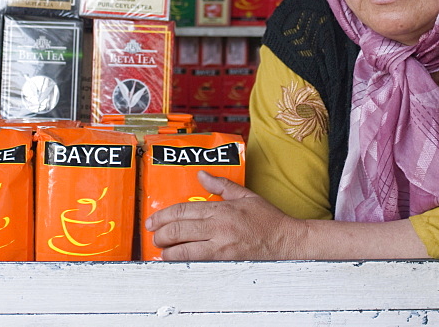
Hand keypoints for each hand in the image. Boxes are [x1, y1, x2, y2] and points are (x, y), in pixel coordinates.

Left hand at [145, 170, 307, 260]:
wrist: (287, 241)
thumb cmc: (268, 219)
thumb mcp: (245, 196)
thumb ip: (220, 186)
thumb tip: (202, 175)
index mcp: (221, 209)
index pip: (183, 210)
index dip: (163, 216)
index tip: (152, 221)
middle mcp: (218, 227)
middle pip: (179, 229)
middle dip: (160, 234)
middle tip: (153, 236)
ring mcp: (221, 247)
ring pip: (184, 249)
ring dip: (167, 252)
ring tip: (160, 251)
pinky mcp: (225, 262)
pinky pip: (198, 263)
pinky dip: (182, 263)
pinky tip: (175, 263)